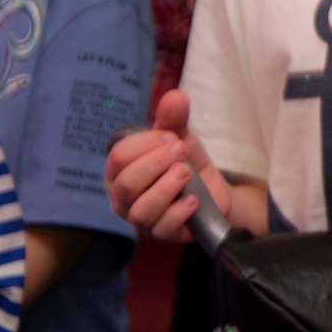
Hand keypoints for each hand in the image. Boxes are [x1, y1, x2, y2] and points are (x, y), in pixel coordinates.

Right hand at [104, 89, 230, 241]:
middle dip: (157, 163)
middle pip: (126, 183)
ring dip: (167, 187)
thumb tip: (175, 96)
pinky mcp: (163, 235)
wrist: (213, 189)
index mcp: (120, 171)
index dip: (146, 144)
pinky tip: (194, 199)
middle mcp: (123, 198)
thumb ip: (173, 118)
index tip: (173, 137)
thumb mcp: (180, 136)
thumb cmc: (185, 161)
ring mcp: (141, 220)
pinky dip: (180, 211)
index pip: (118, 156)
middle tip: (182, 151)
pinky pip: (163, 228)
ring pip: (140, 210)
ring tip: (186, 174)